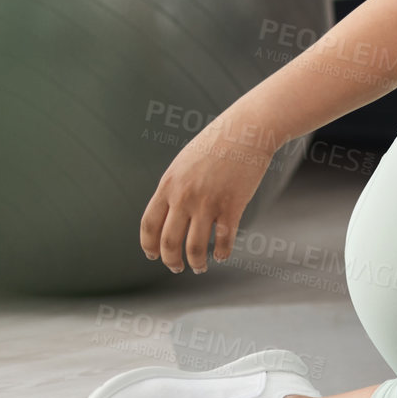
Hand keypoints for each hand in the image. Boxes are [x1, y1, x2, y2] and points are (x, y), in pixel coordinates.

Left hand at [139, 113, 277, 274]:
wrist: (247, 130)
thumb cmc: (218, 143)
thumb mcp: (185, 162)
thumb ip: (174, 187)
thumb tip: (170, 213)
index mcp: (168, 184)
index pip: (149, 225)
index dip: (149, 246)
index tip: (153, 256)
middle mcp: (184, 196)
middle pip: (169, 242)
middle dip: (171, 261)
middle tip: (177, 267)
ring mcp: (208, 202)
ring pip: (194, 248)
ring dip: (196, 263)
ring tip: (200, 267)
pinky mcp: (232, 206)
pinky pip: (223, 240)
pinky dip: (221, 253)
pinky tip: (221, 254)